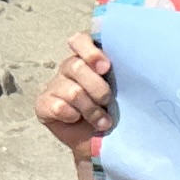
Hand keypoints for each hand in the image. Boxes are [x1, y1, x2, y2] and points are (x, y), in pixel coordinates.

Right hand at [35, 30, 114, 159]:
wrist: (99, 139)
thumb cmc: (114, 108)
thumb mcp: (121, 87)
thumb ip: (122, 70)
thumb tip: (137, 57)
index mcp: (88, 57)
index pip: (80, 40)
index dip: (91, 52)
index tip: (106, 67)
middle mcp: (69, 67)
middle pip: (77, 66)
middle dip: (98, 88)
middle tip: (109, 101)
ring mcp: (54, 85)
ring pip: (72, 91)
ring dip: (91, 109)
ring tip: (103, 121)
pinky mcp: (43, 104)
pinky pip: (57, 106)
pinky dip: (72, 115)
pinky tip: (77, 119)